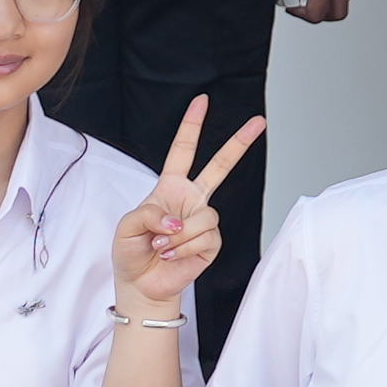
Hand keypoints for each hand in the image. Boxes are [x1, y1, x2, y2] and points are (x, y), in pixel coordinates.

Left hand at [115, 94, 263, 310]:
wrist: (141, 285)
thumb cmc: (131, 252)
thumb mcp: (127, 226)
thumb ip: (148, 214)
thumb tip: (176, 220)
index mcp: (170, 188)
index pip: (182, 151)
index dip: (191, 126)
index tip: (202, 101)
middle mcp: (191, 199)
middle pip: (220, 166)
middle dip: (239, 143)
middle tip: (259, 122)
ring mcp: (203, 220)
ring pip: (204, 216)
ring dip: (177, 235)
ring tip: (161, 247)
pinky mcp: (212, 242)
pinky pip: (204, 237)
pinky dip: (182, 248)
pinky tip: (172, 256)